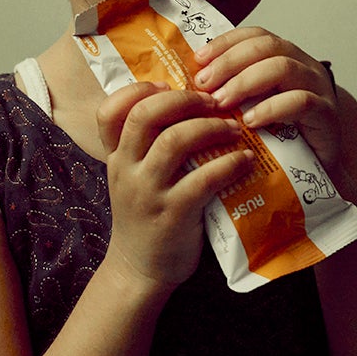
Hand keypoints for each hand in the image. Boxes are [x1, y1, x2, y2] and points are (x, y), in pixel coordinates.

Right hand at [95, 82, 258, 292]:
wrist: (139, 269)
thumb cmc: (145, 216)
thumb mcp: (133, 177)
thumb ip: (146, 146)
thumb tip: (187, 103)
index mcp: (115, 157)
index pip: (110, 111)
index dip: (138, 90)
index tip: (168, 86)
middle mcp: (126, 170)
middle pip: (144, 116)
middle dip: (183, 100)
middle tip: (213, 101)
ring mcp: (148, 193)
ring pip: (174, 141)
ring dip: (210, 127)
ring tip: (234, 127)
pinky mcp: (173, 214)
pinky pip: (203, 179)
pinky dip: (229, 164)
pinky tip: (246, 159)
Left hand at [189, 28, 341, 177]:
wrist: (319, 169)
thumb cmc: (283, 138)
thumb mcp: (253, 108)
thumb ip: (231, 92)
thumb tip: (189, 85)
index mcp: (284, 58)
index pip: (254, 36)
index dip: (226, 43)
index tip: (199, 59)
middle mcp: (303, 66)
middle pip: (266, 46)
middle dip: (230, 62)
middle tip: (204, 84)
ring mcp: (318, 87)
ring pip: (283, 67)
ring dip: (246, 82)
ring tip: (222, 102)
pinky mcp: (326, 114)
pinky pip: (301, 101)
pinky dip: (272, 108)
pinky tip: (251, 121)